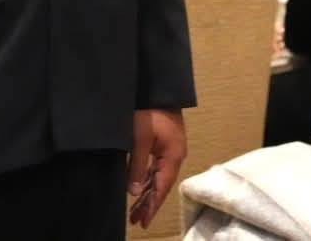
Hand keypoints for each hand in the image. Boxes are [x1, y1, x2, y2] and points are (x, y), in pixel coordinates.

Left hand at [128, 109, 186, 228]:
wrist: (160, 89)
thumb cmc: (150, 111)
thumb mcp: (140, 140)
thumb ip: (138, 167)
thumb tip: (135, 192)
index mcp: (173, 155)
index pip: (162, 187)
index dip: (153, 206)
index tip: (143, 221)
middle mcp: (175, 155)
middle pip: (162, 185)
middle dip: (149, 204)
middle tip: (136, 221)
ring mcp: (171, 149)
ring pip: (159, 177)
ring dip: (148, 193)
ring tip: (135, 211)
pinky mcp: (165, 144)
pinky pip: (157, 168)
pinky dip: (149, 180)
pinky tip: (141, 189)